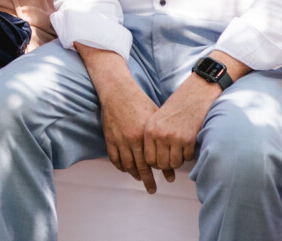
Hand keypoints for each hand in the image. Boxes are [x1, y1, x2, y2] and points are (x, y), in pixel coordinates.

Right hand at [96, 78, 160, 192]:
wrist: (118, 92)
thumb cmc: (140, 102)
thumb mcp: (156, 118)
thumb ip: (162, 136)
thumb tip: (172, 151)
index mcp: (146, 135)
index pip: (155, 160)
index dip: (161, 172)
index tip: (167, 180)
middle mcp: (132, 140)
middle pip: (141, 167)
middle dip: (148, 180)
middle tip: (152, 189)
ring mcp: (119, 140)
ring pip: (127, 165)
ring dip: (134, 174)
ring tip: (139, 178)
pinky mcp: (109, 138)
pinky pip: (114, 158)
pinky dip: (120, 166)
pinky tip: (125, 169)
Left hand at [143, 75, 220, 179]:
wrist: (191, 98)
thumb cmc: (172, 111)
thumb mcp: (155, 121)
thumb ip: (151, 140)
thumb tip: (151, 164)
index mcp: (150, 131)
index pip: (148, 159)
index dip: (154, 164)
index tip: (159, 162)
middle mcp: (161, 135)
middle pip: (161, 164)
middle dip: (166, 166)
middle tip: (170, 160)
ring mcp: (175, 138)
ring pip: (174, 164)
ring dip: (177, 161)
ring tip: (178, 153)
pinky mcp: (189, 140)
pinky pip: (187, 158)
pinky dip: (188, 156)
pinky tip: (187, 146)